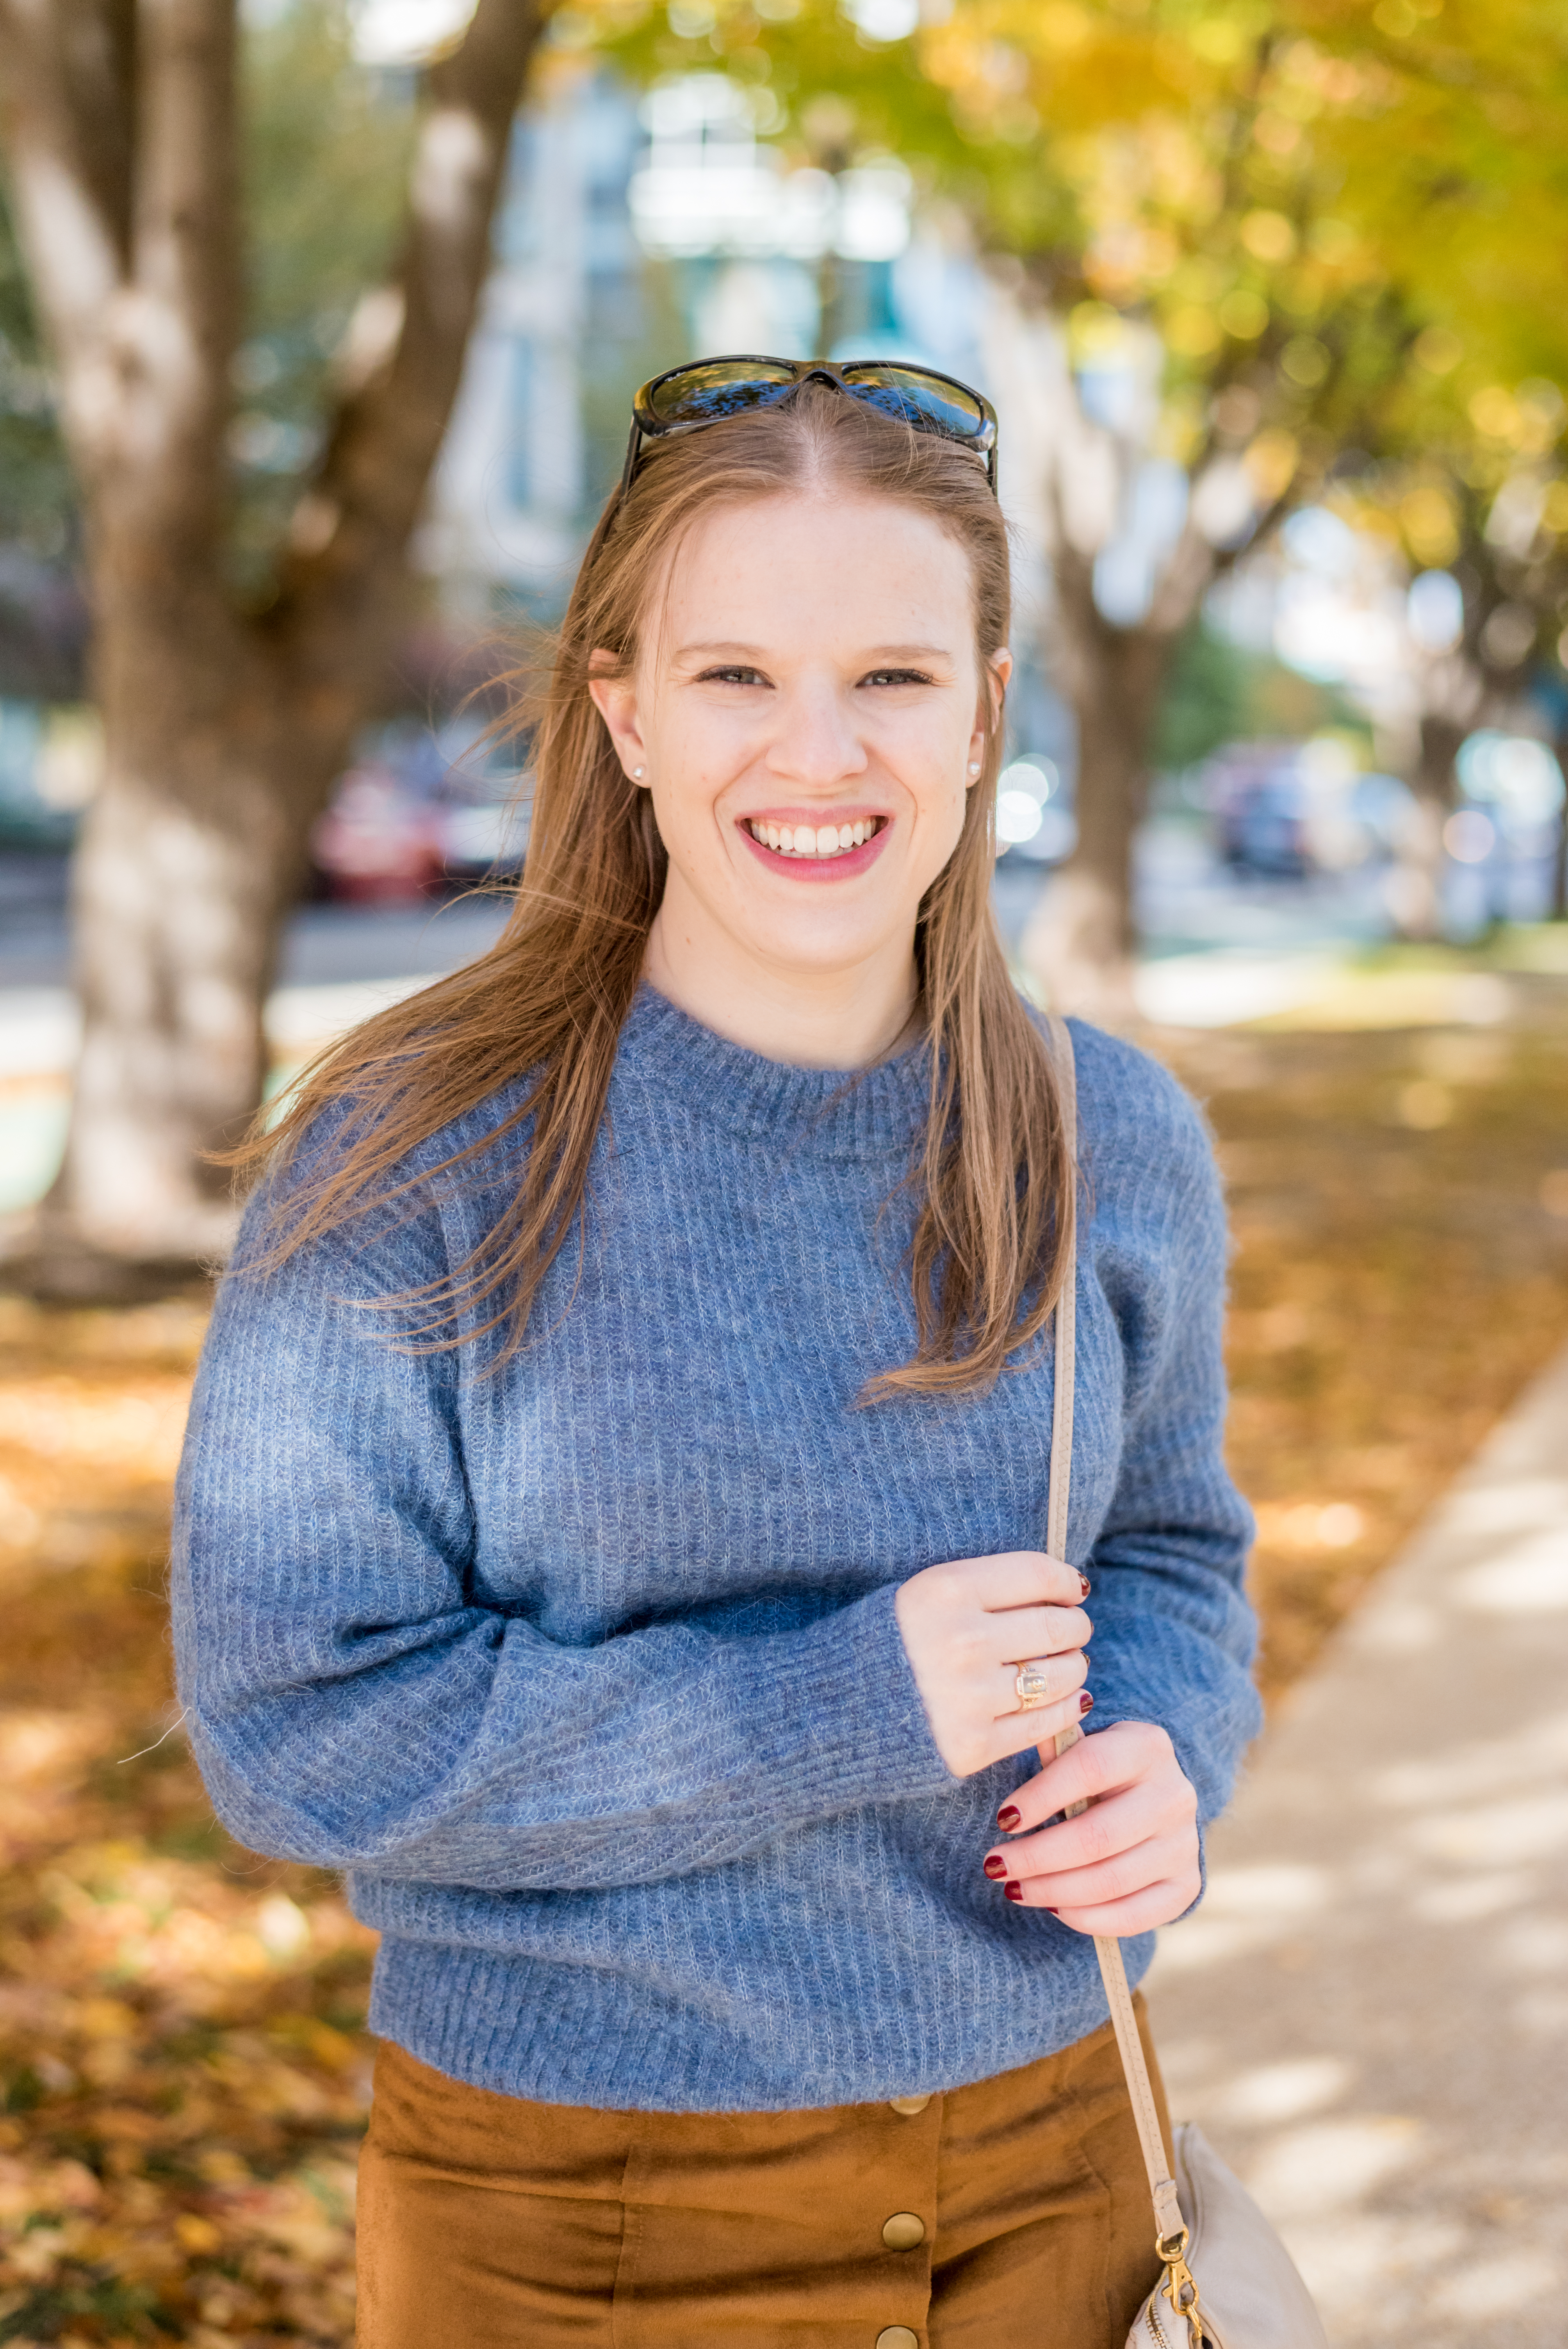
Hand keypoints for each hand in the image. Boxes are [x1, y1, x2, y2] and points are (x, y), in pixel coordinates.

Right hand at [894, 1550, 1091, 1777]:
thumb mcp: (925, 1594)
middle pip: (1057, 1626)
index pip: (1038, 1574)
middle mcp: (963, 1641)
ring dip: (1073, 1667)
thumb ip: (986, 1588)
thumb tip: (1062, 1591)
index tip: (1072, 1591)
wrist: (830, 1708)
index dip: (1066, 1582)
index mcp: (946, 1591)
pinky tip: (1069, 1698)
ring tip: (1066, 1664)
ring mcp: (970, 1697)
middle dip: (1077, 1627)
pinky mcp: (974, 1745)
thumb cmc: (887, 1642)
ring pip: (1059, 1676)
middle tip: (1074, 1630)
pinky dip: (1066, 1708)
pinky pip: (1043, 1724)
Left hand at [982, 1721, 1198, 1933]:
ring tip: (1013, 1888)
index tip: (1004, 1819)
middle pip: (1097, 1836)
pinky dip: (1086, 1918)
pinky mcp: (1186, 1886)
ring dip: (1052, 1891)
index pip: (1089, 1768)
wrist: (1152, 1799)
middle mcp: (1175, 1794)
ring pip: (1110, 1881)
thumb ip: (1053, 1751)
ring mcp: (1185, 1844)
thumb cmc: (1099, 1771)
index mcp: (1147, 1746)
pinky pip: (1133, 1916)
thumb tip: (1014, 1742)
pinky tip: (1053, 1907)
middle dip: (1037, 1856)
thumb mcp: (1081, 1748)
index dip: (1042, 1796)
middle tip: (995, 1865)